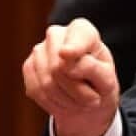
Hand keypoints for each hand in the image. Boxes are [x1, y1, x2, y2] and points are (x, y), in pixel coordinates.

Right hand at [22, 18, 119, 135]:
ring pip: (48, 83)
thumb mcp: (107, 79)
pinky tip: (66, 104)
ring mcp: (39, 49)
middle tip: (94, 100)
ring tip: (82, 103)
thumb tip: (65, 61)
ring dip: (68, 101)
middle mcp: (56, 34)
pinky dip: (54, 104)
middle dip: (78, 91)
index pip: (77, 38)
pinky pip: (37, 91)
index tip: (66, 54)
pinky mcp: (28, 67)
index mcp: (82, 31)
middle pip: (59, 68)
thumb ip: (92, 68)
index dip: (72, 47)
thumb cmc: (101, 83)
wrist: (87, 97)